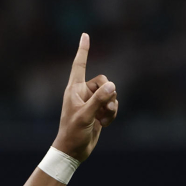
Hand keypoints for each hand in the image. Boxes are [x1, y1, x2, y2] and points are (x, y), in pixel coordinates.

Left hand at [52, 33, 118, 161]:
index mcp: (74, 89)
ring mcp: (91, 102)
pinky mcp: (98, 112)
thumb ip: (99, 100)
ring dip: (111, 106)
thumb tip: (113, 85)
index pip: (79, 65)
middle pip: (104, 81)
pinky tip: (104, 124)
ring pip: (111, 93)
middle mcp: (82, 93)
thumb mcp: (86, 115)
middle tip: (103, 108)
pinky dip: (111, 114)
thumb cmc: (73, 132)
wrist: (73, 151)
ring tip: (102, 119)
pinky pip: (112, 105)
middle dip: (108, 93)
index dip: (83, 50)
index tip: (85, 35)